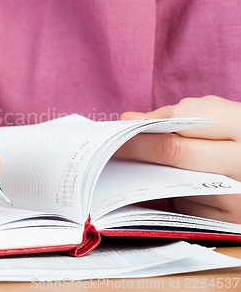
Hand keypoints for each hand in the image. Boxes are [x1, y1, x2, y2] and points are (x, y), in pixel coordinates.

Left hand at [115, 95, 240, 223]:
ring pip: (173, 182)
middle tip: (109, 146)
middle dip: (134, 147)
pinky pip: (182, 207)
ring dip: (144, 173)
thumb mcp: (224, 119)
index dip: (148, 122)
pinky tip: (155, 186)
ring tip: (124, 163)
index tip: (123, 123)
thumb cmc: (238, 141)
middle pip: (173, 152)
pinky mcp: (225, 223)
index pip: (186, 119)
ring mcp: (236, 198)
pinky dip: (165, 195)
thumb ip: (184, 114)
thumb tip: (132, 119)